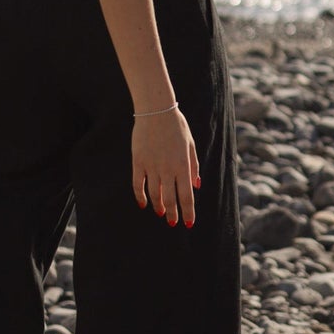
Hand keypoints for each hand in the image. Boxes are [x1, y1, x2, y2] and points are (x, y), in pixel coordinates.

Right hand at [132, 108, 199, 228]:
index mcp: (183, 165)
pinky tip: (142, 204)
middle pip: (170, 199)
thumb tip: (196, 186)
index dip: (188, 212)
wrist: (156, 110)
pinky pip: (137, 184)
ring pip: (154, 194)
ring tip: (161, 213)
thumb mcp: (191, 145)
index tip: (189, 223)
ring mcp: (151, 166)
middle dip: (173, 214)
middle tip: (173, 223)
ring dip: (158, 206)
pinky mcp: (138, 161)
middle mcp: (167, 168)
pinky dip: (139, 196)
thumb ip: (194, 166)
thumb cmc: (177, 126)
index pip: (186, 196)